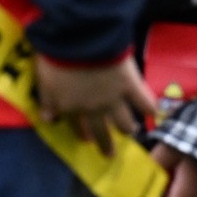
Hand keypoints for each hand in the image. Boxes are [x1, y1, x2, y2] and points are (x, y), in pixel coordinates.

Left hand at [35, 55, 154, 154]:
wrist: (81, 42)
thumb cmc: (55, 59)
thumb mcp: (44, 82)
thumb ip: (47, 101)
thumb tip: (48, 119)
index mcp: (70, 106)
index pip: (74, 124)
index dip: (79, 131)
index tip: (85, 139)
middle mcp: (93, 109)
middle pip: (101, 131)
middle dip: (105, 144)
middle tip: (110, 154)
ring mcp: (114, 99)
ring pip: (124, 121)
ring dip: (127, 127)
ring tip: (131, 131)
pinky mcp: (131, 86)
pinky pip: (144, 102)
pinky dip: (149, 107)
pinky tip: (152, 113)